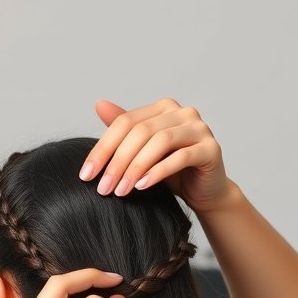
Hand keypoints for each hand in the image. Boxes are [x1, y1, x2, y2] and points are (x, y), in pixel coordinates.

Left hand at [79, 98, 232, 212]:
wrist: (205, 192)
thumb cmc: (173, 172)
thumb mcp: (142, 152)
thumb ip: (124, 130)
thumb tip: (99, 104)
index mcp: (164, 107)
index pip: (125, 122)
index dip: (103, 148)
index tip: (86, 175)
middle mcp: (183, 112)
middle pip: (141, 131)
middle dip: (118, 161)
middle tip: (103, 188)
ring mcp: (200, 128)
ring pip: (160, 141)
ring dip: (135, 167)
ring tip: (121, 190)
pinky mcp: (211, 149)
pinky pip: (180, 157)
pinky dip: (158, 172)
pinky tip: (142, 186)